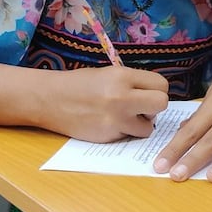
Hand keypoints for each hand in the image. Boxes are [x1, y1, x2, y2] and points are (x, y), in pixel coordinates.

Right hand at [42, 66, 168, 142]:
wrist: (50, 99)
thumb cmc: (79, 84)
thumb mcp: (108, 74)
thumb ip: (132, 83)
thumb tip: (154, 95)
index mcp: (122, 76)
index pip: (161, 85)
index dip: (156, 90)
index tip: (146, 93)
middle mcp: (121, 97)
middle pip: (161, 104)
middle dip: (155, 108)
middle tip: (142, 108)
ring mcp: (115, 119)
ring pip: (148, 127)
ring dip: (140, 125)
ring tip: (123, 117)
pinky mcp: (108, 136)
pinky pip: (129, 137)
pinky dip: (123, 132)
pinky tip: (108, 124)